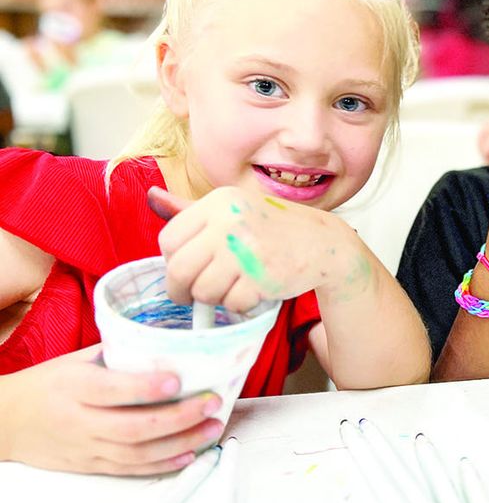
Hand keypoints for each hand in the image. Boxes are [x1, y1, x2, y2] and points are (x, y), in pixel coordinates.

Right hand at [2, 345, 224, 474]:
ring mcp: (86, 447)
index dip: (146, 387)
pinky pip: (131, 469)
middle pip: (133, 427)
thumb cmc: (46, 385)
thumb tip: (163, 344)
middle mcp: (80, 420)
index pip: (113, 390)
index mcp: (74, 387)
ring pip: (137, 452)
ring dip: (181, 442)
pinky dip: (163, 463)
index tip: (177, 380)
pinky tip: (189, 453)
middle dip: (178, 418)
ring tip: (211, 427)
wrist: (6, 421)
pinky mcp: (91, 466)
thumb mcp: (74, 361)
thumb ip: (117, 354)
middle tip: (211, 404)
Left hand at [151, 186, 351, 311]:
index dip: (172, 260)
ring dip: (214, 298)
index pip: (169, 239)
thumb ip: (191, 210)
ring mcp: (246, 250)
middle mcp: (229, 222)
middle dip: (181, 290)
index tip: (184, 268)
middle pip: (179, 269)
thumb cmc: (272, 227)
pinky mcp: (261, 277)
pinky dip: (239, 304)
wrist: (324, 243)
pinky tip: (253, 290)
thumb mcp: (233, 209)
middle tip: (189, 296)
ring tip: (231, 287)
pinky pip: (232, 304)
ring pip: (204, 291)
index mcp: (219, 202)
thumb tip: (151, 197)